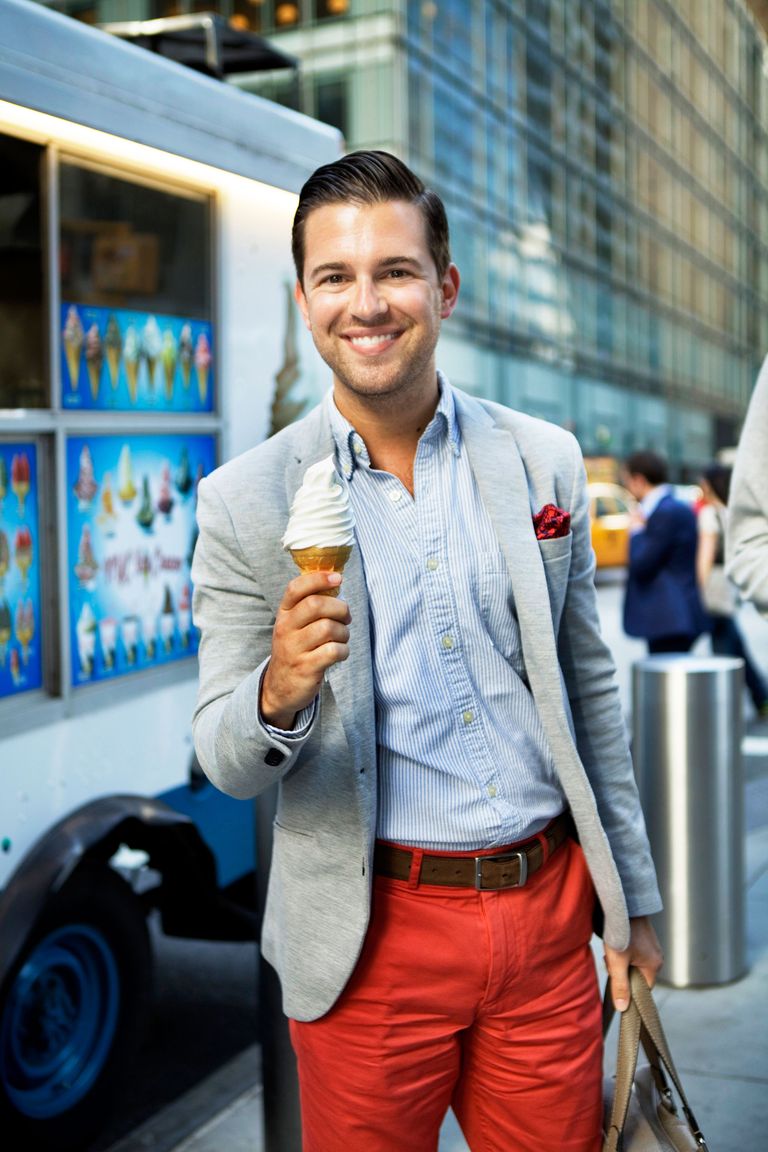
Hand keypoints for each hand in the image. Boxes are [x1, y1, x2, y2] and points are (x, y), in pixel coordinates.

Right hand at [260, 570, 351, 728]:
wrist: (280, 688)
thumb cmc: (296, 649)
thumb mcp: (295, 625)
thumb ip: (310, 604)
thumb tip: (336, 579)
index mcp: (284, 614)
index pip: (296, 588)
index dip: (319, 579)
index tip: (338, 578)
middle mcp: (285, 629)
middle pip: (316, 605)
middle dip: (340, 608)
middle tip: (346, 617)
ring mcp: (294, 649)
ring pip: (328, 628)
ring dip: (344, 632)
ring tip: (342, 638)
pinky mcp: (306, 668)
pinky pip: (333, 651)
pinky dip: (343, 650)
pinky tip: (339, 653)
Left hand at [604, 915, 663, 1011]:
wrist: (624, 903)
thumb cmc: (622, 932)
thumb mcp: (617, 962)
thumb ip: (620, 985)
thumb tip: (623, 1007)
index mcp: (655, 965)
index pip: (643, 989)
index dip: (628, 988)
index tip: (616, 979)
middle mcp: (657, 956)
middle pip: (637, 976)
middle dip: (622, 972)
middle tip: (611, 961)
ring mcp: (652, 946)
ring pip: (634, 963)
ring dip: (621, 960)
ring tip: (612, 949)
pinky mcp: (645, 938)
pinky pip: (635, 952)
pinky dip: (624, 951)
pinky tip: (615, 942)